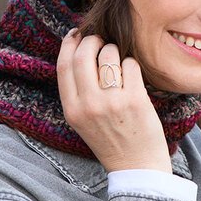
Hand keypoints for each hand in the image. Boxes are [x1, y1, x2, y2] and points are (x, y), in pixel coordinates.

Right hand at [57, 29, 171, 172]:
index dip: (68, 43)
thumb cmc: (110, 138)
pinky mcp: (135, 100)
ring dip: (114, 50)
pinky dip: (131, 65)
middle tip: (100, 40)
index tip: (75, 33)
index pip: (63, 65)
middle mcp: (89, 105)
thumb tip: (78, 48)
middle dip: (92, 39)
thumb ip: (77, 90)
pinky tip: (132, 77)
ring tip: (118, 62)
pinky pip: (130, 64)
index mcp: (72, 110)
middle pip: (84, 54)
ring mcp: (112, 102)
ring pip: (109, 54)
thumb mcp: (82, 120)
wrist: (137, 167)